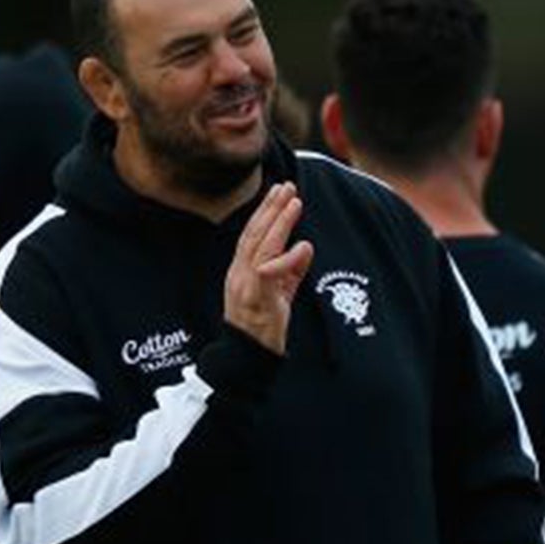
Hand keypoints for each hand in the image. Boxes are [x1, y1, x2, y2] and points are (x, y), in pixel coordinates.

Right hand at [223, 182, 313, 355]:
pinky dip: (287, 257)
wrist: (248, 356)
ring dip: (278, 222)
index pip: (252, 235)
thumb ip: (291, 271)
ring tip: (293, 202)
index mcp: (241, 270)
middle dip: (270, 208)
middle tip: (286, 187)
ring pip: (260, 245)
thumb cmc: (264, 325)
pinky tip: (303, 246)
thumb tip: (305, 247)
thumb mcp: (280, 293)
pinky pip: (270, 271)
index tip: (279, 194)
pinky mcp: (256, 297)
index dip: (265, 213)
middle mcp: (239, 273)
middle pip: (253, 233)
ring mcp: (245, 284)